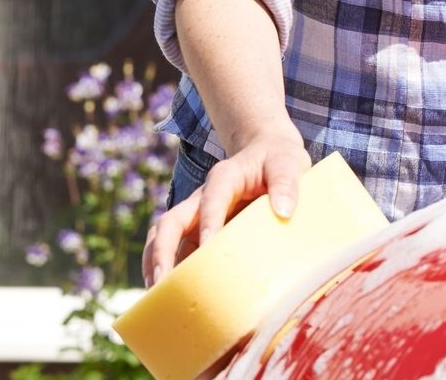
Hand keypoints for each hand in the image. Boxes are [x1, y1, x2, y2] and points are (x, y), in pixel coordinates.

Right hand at [143, 129, 309, 286]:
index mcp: (225, 177)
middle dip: (162, 250)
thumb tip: (283, 212)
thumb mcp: (289, 164)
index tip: (207, 246)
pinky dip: (170, 266)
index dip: (208, 222)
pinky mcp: (199, 228)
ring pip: (164, 236)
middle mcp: (203, 196)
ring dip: (157, 262)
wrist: (268, 152)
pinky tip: (169, 292)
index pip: (211, 200)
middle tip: (162, 280)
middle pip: (172, 221)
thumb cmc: (279, 160)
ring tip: (156, 294)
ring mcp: (197, 213)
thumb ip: (286, 184)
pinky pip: (177, 247)